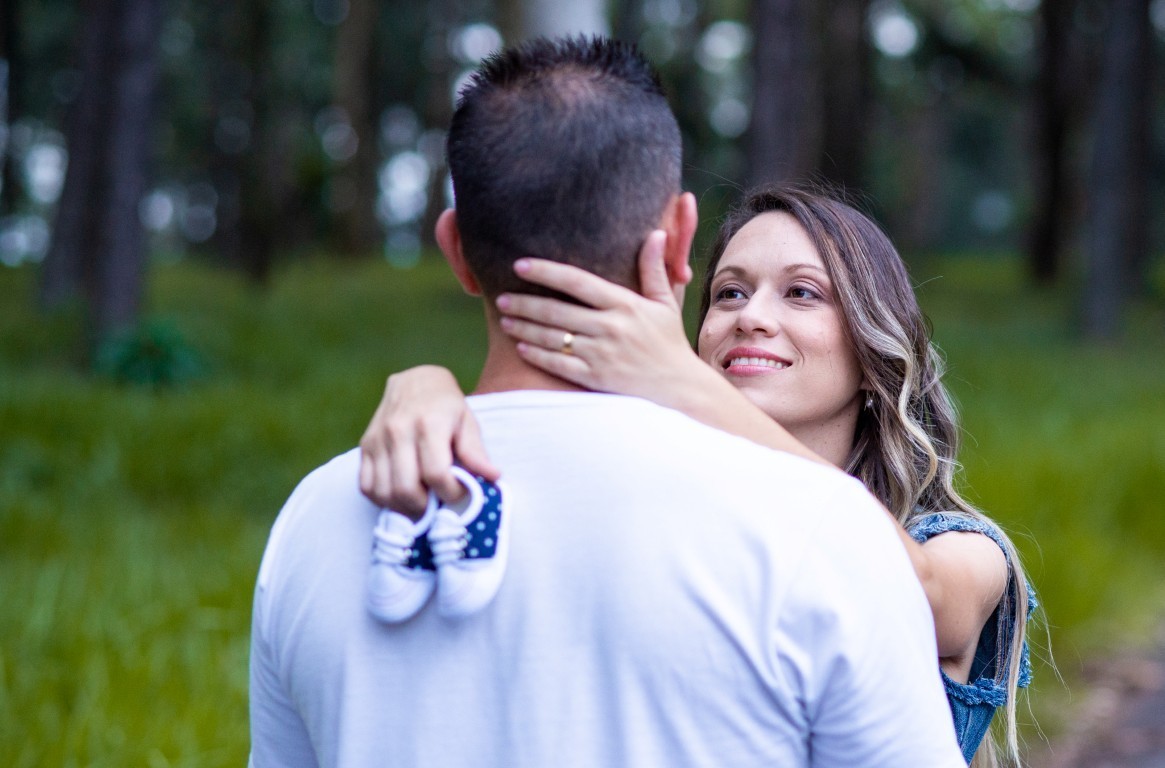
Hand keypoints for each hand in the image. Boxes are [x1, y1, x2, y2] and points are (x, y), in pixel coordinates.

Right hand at [358, 366, 499, 517]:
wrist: (415, 381)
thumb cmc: (446, 404)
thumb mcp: (467, 421)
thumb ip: (475, 451)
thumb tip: (492, 477)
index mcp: (429, 424)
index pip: (437, 474)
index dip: (452, 493)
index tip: (461, 493)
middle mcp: (398, 431)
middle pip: (406, 488)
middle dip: (426, 507)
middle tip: (439, 504)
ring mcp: (378, 439)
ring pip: (384, 492)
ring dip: (404, 507)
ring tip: (422, 503)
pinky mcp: (365, 446)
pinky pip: (366, 486)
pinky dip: (383, 500)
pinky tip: (401, 497)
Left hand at [495, 230, 704, 402]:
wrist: (678, 388)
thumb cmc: (668, 342)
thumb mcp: (665, 303)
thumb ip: (653, 269)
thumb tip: (655, 233)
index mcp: (625, 304)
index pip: (577, 282)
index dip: (546, 272)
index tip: (520, 265)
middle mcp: (610, 328)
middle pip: (556, 311)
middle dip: (524, 303)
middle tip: (501, 297)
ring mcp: (601, 355)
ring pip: (552, 338)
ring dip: (524, 328)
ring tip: (505, 319)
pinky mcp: (595, 378)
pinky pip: (558, 365)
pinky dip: (536, 355)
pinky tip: (521, 347)